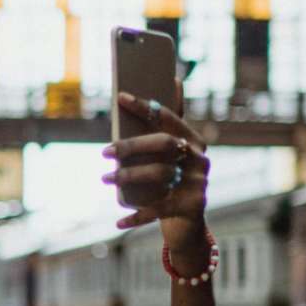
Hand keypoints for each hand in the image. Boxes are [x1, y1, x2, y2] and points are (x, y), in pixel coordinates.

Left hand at [104, 90, 209, 231]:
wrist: (187, 225)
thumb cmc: (172, 183)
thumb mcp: (171, 156)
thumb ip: (170, 124)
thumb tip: (174, 80)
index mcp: (194, 141)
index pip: (168, 117)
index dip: (144, 107)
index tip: (120, 97)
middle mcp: (200, 159)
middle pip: (164, 144)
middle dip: (131, 145)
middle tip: (104, 151)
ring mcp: (199, 183)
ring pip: (159, 173)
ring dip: (128, 176)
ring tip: (105, 178)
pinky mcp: (192, 207)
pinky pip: (159, 209)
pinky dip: (136, 216)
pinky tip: (117, 221)